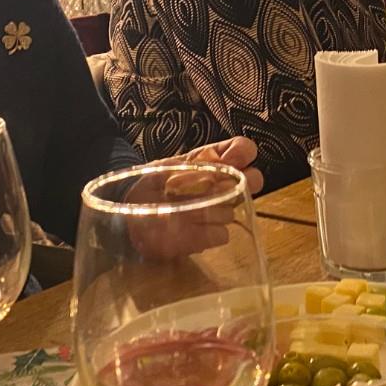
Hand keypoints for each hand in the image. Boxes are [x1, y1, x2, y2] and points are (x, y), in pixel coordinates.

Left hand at [125, 142, 260, 258]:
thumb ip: (195, 164)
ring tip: (182, 209)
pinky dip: (201, 232)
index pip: (244, 149)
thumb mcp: (167, 167)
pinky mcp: (212, 236)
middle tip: (216, 187)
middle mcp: (225, 185)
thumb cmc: (151, 184)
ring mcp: (221, 211)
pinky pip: (220, 234)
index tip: (231, 160)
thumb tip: (222, 162)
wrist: (132, 213)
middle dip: (242, 182)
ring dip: (209, 208)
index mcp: (214, 161)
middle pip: (254, 179)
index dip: (242, 153)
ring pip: (233, 208)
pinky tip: (184, 229)